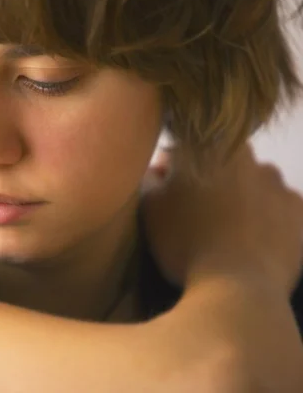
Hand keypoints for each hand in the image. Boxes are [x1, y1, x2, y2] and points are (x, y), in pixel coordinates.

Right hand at [141, 144, 302, 294]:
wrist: (236, 287)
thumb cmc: (185, 242)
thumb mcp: (150, 209)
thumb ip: (150, 179)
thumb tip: (157, 169)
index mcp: (206, 149)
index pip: (181, 151)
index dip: (168, 172)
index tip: (164, 194)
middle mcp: (247, 156)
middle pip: (220, 164)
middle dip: (207, 182)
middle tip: (195, 215)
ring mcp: (278, 183)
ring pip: (253, 184)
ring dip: (240, 198)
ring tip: (227, 231)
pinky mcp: (300, 210)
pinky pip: (279, 208)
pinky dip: (267, 219)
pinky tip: (253, 241)